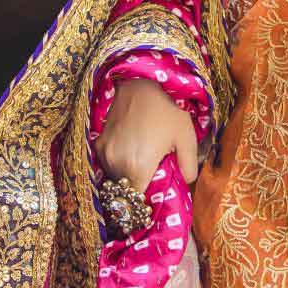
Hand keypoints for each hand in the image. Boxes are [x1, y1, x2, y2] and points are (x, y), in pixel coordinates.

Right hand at [98, 75, 199, 189]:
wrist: (138, 85)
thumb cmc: (165, 110)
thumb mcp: (186, 136)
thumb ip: (189, 165)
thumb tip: (185, 183)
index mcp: (138, 167)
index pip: (136, 200)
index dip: (145, 202)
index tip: (153, 195)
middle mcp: (117, 164)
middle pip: (126, 190)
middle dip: (137, 188)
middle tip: (151, 176)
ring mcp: (105, 154)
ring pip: (115, 178)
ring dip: (127, 176)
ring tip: (141, 161)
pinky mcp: (98, 145)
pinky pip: (108, 164)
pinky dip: (118, 163)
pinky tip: (131, 149)